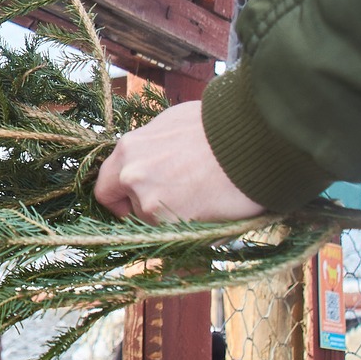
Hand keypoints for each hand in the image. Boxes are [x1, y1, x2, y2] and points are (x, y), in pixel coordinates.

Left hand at [94, 101, 264, 223]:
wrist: (255, 137)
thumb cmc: (219, 126)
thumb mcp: (173, 123)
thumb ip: (151, 147)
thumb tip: (149, 158)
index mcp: (128, 149)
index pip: (105, 187)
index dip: (121, 197)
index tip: (136, 200)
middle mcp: (131, 175)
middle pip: (128, 210)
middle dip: (146, 211)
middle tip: (176, 203)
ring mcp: (150, 201)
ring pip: (153, 225)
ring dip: (173, 220)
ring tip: (203, 199)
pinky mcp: (174, 222)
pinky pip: (176, 236)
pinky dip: (191, 229)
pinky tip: (212, 209)